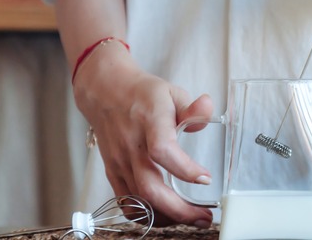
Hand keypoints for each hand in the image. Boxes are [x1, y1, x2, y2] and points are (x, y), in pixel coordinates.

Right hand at [72, 43, 214, 226]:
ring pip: (139, 201)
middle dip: (179, 210)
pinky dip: (146, 215)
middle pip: (150, 188)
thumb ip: (192, 107)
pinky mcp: (112, 172)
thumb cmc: (141, 94)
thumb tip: (207, 110)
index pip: (163, 150)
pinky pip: (126, 203)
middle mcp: (131, 145)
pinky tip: (165, 215)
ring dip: (166, 217)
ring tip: (189, 218)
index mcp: (149, 122)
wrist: (104, 92)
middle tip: (203, 217)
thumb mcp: (171, 92)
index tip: (205, 178)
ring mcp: (119, 161)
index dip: (185, 169)